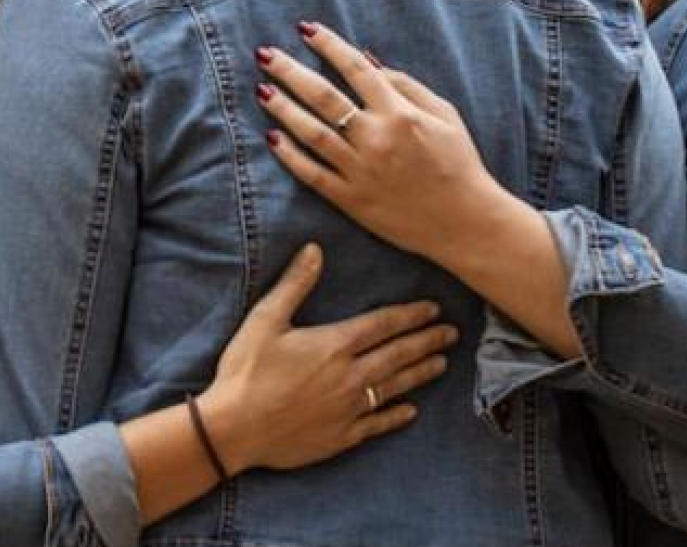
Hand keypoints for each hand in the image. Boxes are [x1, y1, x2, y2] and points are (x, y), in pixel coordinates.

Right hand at [200, 243, 456, 472]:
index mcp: (334, 345)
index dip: (410, 315)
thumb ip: (295, 284)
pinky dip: (396, 416)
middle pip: (397, 355)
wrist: (234, 429)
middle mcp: (349, 376)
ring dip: (420, 373)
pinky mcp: (340, 437)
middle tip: (451, 334)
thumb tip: (315, 249)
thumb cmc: (246, 370)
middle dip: (426, 342)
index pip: (382, 325)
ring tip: (441, 363)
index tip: (433, 309)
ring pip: (393, 387)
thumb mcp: (266, 319)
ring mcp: (347, 409)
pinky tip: (412, 411)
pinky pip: (376, 424)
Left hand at [254, 22, 506, 262]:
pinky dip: (289, 155)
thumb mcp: (444, 114)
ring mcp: (360, 170)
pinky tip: (272, 136)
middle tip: (264, 54)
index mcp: (399, 113)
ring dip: (283, 108)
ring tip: (261, 89)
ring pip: (311, 132)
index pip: (355, 68)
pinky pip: (312, 174)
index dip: (328, 45)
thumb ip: (405, 84)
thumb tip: (367, 59)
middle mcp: (376, 138)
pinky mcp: (351, 200)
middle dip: (290, 71)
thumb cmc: (459, 162)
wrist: (466, 222)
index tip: (305, 29)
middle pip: (323, 96)